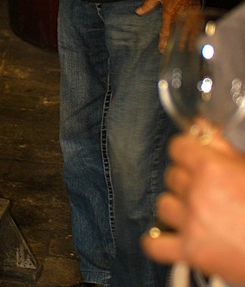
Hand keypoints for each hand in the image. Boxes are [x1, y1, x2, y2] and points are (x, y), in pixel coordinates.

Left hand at [135, 0, 200, 52]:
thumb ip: (148, 4)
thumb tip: (138, 12)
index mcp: (169, 14)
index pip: (165, 31)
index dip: (163, 41)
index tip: (162, 50)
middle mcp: (180, 17)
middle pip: (179, 34)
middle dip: (178, 44)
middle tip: (177, 53)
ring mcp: (190, 15)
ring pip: (190, 31)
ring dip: (189, 40)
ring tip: (189, 49)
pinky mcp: (197, 11)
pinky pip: (198, 25)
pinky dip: (198, 32)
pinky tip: (199, 36)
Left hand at [141, 132, 244, 284]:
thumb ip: (221, 144)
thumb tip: (199, 124)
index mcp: (210, 168)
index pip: (177, 147)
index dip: (185, 150)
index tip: (191, 156)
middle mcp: (196, 193)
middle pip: (171, 175)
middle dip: (185, 179)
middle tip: (204, 188)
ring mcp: (191, 224)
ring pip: (163, 205)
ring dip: (176, 207)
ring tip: (194, 211)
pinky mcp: (191, 253)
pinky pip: (155, 244)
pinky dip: (159, 241)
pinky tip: (170, 236)